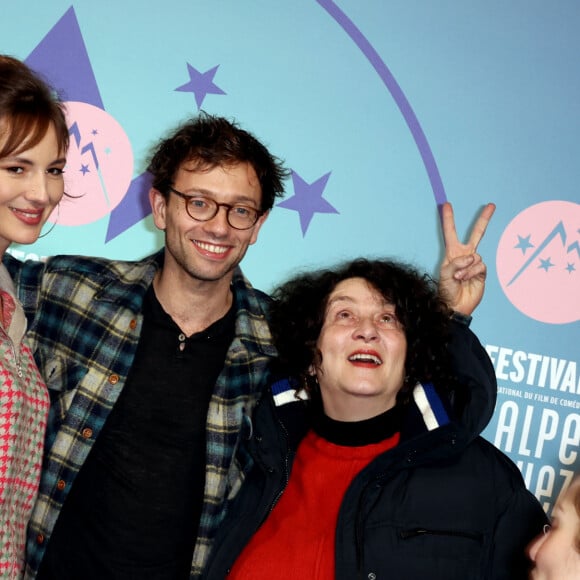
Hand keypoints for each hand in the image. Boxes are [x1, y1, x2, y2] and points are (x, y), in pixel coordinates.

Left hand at [438, 201, 495, 315]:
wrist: (454, 305)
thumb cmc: (446, 289)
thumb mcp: (444, 273)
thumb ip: (456, 262)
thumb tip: (472, 256)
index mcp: (452, 253)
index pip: (450, 233)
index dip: (448, 219)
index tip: (446, 205)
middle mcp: (464, 255)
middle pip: (477, 234)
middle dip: (484, 219)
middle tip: (491, 205)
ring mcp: (474, 263)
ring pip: (475, 256)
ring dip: (465, 268)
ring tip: (457, 278)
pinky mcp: (482, 272)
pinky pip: (479, 266)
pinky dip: (471, 272)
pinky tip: (465, 279)